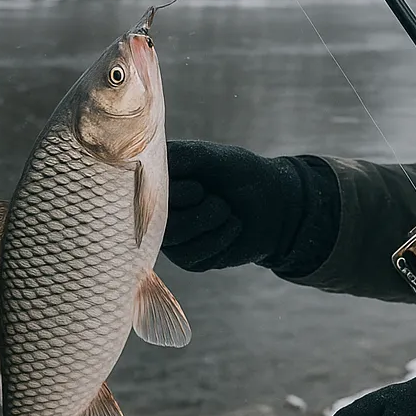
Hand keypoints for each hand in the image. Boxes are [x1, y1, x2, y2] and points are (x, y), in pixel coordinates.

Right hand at [162, 140, 337, 272]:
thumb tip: (147, 166)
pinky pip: (193, 256)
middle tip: (214, 196)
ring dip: (209, 220)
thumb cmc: (240, 173)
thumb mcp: (211, 156)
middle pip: (154, 217)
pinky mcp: (189, 260)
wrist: (276, 203)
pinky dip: (220, 239)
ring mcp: (172, 238)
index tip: (199, 186)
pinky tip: (232, 227)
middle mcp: (158, 211)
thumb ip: (179, 157)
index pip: (139, 190)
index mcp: (158, 182)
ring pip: (173, 238)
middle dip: (194, 206)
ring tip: (226, 209)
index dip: (171, 191)